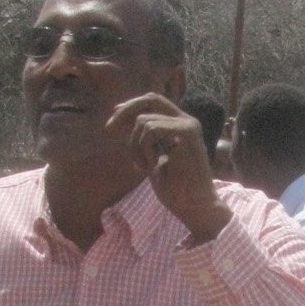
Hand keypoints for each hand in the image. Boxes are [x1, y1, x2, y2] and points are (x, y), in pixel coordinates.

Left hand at [108, 95, 230, 242]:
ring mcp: (188, 125)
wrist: (195, 206)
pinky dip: (144, 150)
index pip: (154, 102)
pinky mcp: (186, 133)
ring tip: (143, 168)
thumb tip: (121, 117)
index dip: (132, 106)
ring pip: (144, 121)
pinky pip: (151, 131)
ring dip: (135, 146)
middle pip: (150, 99)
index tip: (113, 117)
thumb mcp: (153, 157)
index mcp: (181, 125)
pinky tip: (151, 167)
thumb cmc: (176, 188)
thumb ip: (143, 138)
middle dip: (126, 111)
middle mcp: (187, 121)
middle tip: (108, 128)